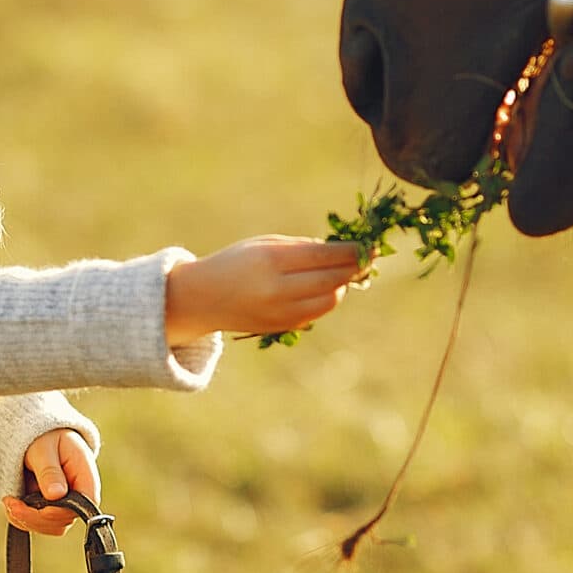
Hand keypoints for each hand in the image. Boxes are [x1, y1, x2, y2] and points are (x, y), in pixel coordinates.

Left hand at [2, 428, 97, 536]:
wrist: (37, 436)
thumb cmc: (45, 436)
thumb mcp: (44, 448)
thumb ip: (49, 471)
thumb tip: (56, 494)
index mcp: (86, 474)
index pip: (86, 503)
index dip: (61, 511)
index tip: (37, 507)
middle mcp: (80, 494)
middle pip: (65, 519)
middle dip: (36, 517)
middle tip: (13, 505)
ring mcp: (66, 504)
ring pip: (51, 526)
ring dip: (27, 519)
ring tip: (10, 502)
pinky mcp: (52, 509)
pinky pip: (40, 524)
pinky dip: (23, 519)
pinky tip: (12, 503)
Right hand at [164, 236, 365, 344]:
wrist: (202, 298)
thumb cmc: (237, 262)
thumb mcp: (265, 244)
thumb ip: (302, 248)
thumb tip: (342, 252)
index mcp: (271, 261)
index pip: (323, 256)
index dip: (351, 252)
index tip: (370, 245)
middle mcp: (276, 289)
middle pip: (332, 280)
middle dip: (354, 269)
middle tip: (367, 259)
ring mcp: (279, 313)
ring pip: (329, 301)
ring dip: (341, 286)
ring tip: (344, 273)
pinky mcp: (281, 328)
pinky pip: (316, 313)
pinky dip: (325, 299)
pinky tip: (324, 288)